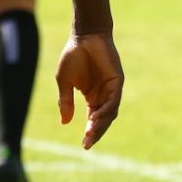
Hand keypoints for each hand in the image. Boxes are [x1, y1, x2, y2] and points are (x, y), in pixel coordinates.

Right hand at [56, 31, 123, 148]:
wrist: (84, 36)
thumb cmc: (73, 56)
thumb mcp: (64, 81)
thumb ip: (65, 101)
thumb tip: (64, 123)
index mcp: (92, 97)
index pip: (93, 120)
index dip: (90, 133)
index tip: (84, 145)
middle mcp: (104, 96)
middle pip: (103, 120)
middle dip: (96, 133)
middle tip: (87, 143)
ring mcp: (111, 89)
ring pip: (109, 112)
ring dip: (101, 124)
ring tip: (90, 132)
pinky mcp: (117, 81)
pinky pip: (113, 100)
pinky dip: (106, 110)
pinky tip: (96, 116)